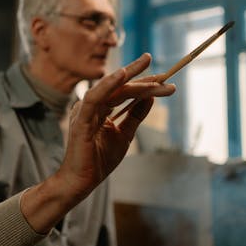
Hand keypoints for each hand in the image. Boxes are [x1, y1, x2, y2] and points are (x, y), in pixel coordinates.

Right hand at [61, 53, 174, 195]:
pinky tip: (121, 74)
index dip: (142, 82)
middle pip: (118, 86)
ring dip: (130, 78)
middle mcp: (92, 105)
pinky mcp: (81, 120)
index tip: (163, 77)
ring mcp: (85, 111)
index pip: (124, 90)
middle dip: (138, 74)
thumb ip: (135, 115)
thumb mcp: (125, 134)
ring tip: (146, 65)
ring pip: (111, 89)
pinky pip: (95, 98)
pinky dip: (108, 85)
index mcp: (100, 107)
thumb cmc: (100, 159)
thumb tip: (151, 96)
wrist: (82, 182)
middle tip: (155, 63)